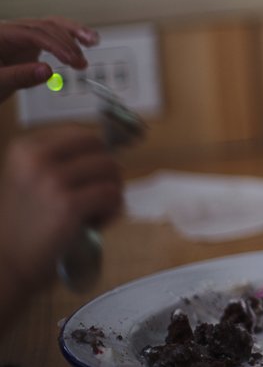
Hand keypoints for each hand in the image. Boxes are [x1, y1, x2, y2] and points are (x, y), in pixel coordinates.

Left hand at [0, 17, 98, 102]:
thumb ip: (18, 77)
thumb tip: (46, 71)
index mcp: (0, 35)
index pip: (34, 33)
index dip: (56, 45)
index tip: (70, 59)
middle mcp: (12, 31)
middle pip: (46, 25)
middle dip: (67, 41)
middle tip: (80, 62)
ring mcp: (21, 37)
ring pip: (52, 25)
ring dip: (74, 32)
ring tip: (93, 40)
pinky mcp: (28, 45)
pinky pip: (52, 35)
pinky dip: (70, 37)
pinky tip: (85, 41)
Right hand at [0, 125, 122, 302]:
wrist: (6, 265)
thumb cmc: (26, 224)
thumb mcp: (32, 179)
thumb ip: (63, 162)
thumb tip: (109, 152)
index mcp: (26, 149)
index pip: (83, 136)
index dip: (93, 158)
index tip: (84, 180)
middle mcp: (37, 160)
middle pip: (101, 150)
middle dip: (107, 173)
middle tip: (96, 197)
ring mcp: (52, 181)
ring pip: (111, 171)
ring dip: (111, 193)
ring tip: (92, 213)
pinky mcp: (69, 205)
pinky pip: (113, 195)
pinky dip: (112, 211)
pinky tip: (95, 224)